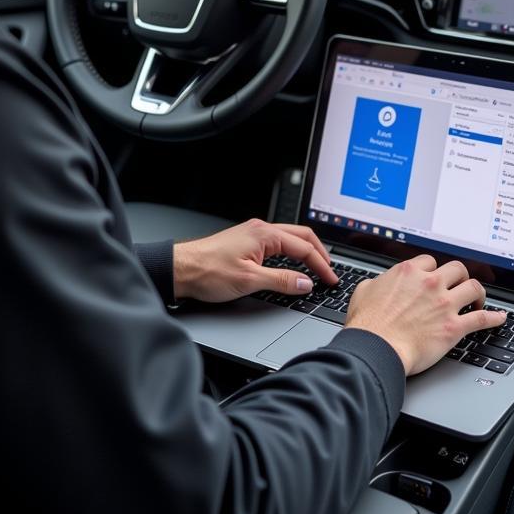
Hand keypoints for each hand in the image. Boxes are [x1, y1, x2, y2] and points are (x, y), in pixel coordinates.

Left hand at [173, 219, 338, 302]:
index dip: (320, 265)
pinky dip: (291, 254)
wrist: (182, 269)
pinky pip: (277, 244)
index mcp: (264, 234)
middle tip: (329, 272)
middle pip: (300, 236)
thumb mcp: (249, 280)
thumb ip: (281, 281)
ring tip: (316, 268)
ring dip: (305, 252)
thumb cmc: (208, 271)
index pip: (303, 247)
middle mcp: (260, 229)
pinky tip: (292, 265)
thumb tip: (305, 283)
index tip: (330, 280)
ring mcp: (253, 235)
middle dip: (318, 253)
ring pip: (289, 239)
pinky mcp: (246, 243)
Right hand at [345, 256, 506, 374]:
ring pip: (473, 287)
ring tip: (477, 299)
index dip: (433, 270)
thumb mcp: (364, 290)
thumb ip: (378, 282)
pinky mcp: (453, 327)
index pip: (430, 261)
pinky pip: (481, 318)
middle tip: (458, 285)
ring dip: (477, 292)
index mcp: (409, 272)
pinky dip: (493, 317)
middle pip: (457, 268)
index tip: (434, 277)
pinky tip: (499, 317)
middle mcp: (430, 283)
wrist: (376, 347)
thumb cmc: (368, 324)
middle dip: (459, 276)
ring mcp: (444, 304)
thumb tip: (380, 283)